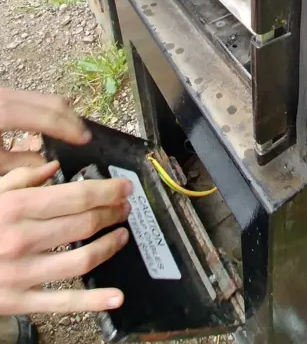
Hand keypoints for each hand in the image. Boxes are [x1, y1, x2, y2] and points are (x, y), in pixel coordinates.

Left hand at [0, 88, 90, 173]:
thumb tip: (50, 164)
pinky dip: (53, 110)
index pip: (47, 119)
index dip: (69, 129)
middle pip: (53, 103)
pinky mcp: (10, 92)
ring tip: (75, 131)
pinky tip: (57, 123)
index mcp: (5, 114)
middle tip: (85, 136)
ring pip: (48, 97)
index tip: (85, 141)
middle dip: (73, 120)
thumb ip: (20, 163)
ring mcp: (10, 92)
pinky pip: (39, 98)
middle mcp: (10, 97)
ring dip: (65, 113)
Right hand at [0, 161, 130, 313]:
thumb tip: (54, 168)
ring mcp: (22, 274)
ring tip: (121, 235)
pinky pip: (63, 303)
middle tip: (125, 208)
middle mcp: (22, 240)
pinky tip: (116, 297)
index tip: (125, 187)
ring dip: (109, 245)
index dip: (108, 190)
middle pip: (85, 224)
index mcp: (16, 209)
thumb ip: (21, 179)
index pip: (77, 196)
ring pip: (82, 258)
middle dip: (113, 213)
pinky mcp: (19, 302)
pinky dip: (94, 301)